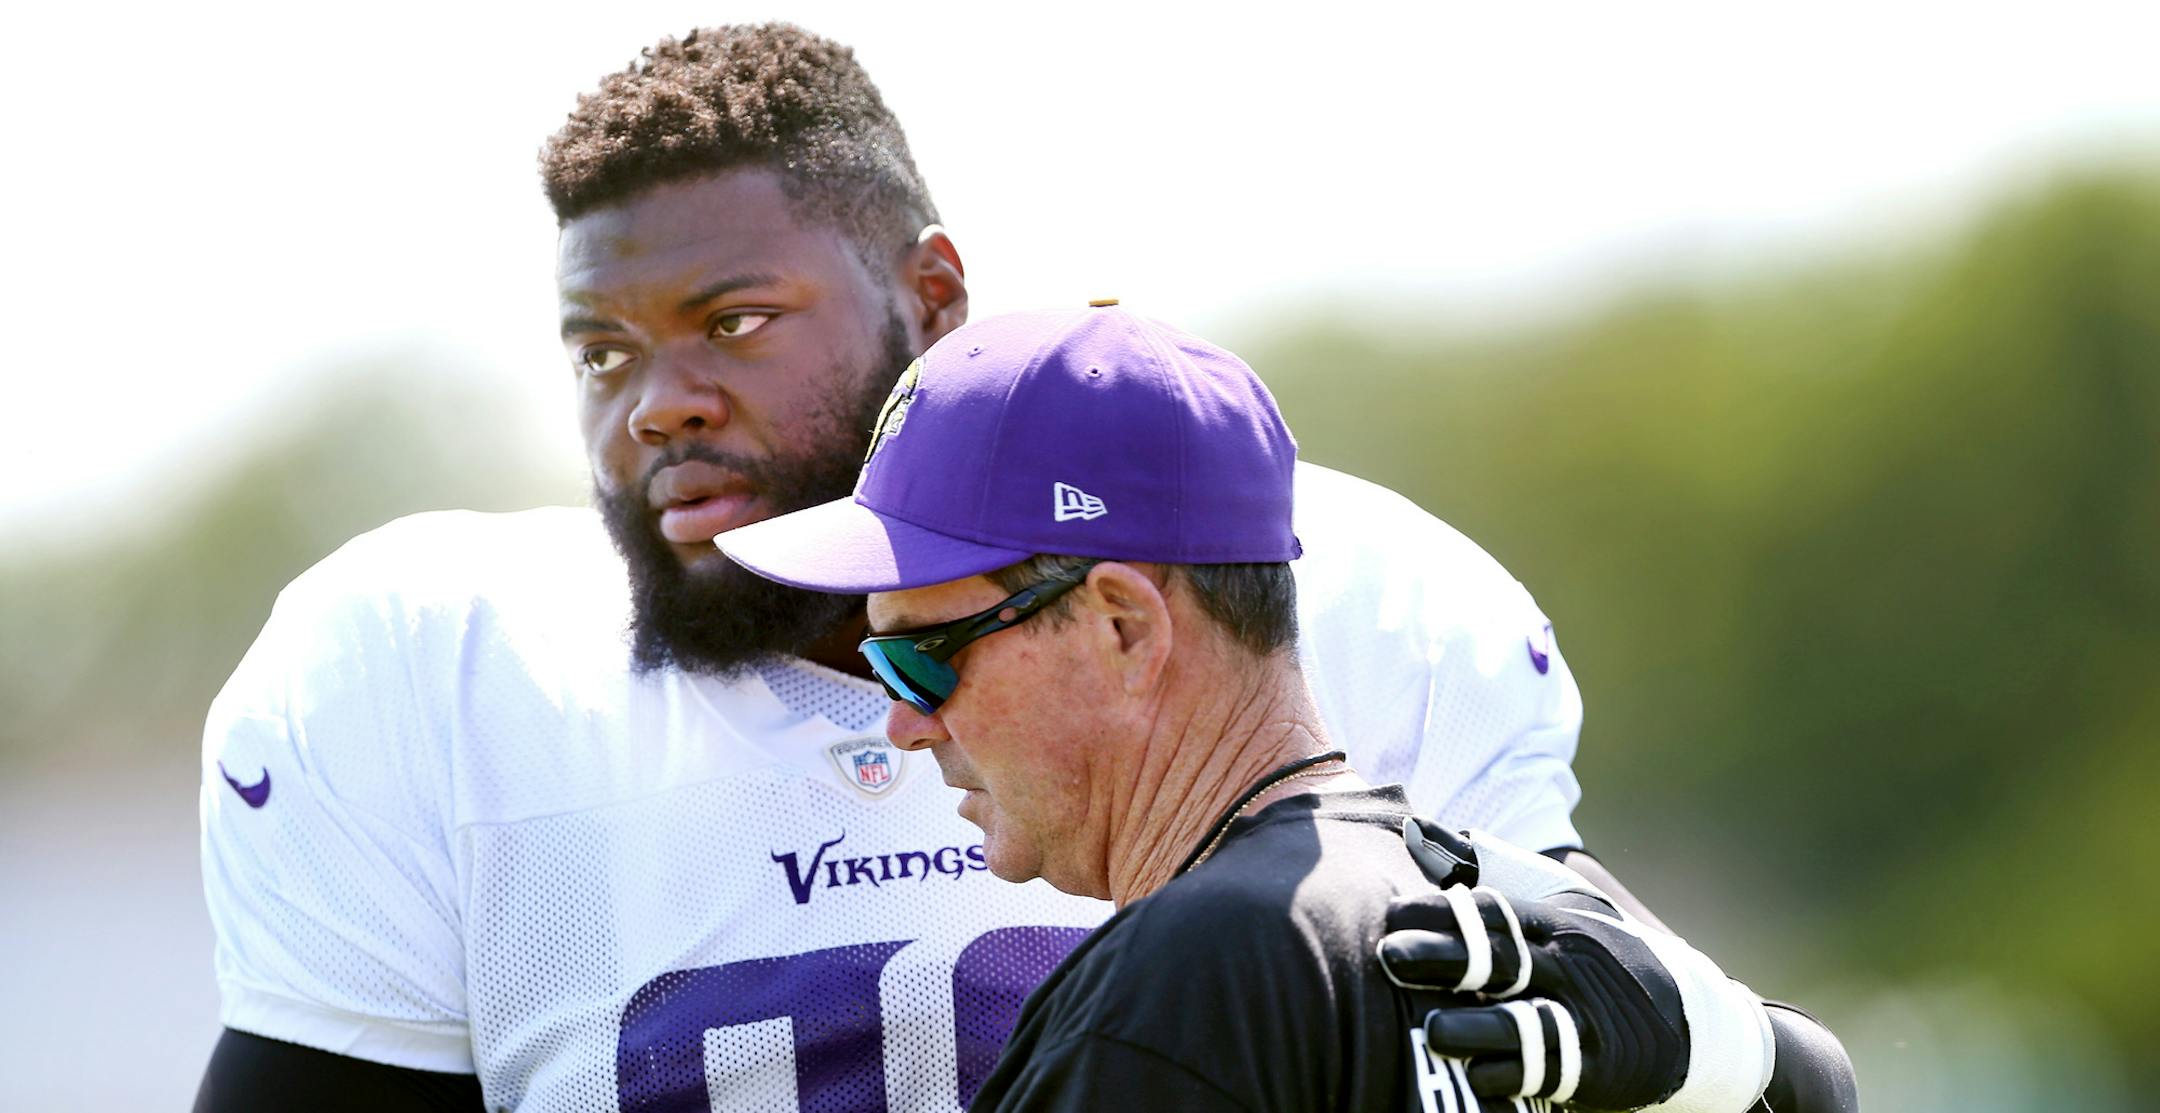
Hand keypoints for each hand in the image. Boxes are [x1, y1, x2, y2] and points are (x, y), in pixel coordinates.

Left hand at [1381, 820, 1774, 1111]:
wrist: (1692, 1017)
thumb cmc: (1595, 955)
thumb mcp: (1553, 907)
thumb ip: (1482, 872)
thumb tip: (1415, 832)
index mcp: (1552, 921)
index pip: (1492, 907)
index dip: (1442, 909)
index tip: (1390, 908)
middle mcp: (1569, 963)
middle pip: (1500, 956)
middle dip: (1445, 955)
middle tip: (1389, 954)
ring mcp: (1588, 1015)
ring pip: (1526, 1021)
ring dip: (1477, 1028)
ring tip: (1433, 1030)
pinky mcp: (1601, 1066)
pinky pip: (1552, 1069)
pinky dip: (1512, 1074)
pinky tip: (1477, 1074)